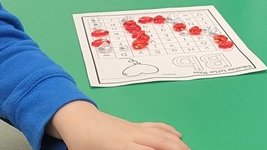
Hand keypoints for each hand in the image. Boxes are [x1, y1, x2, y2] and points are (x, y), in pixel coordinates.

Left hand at [49, 101, 187, 149]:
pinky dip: (169, 131)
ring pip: (161, 133)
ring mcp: (134, 128)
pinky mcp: (133, 124)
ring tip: (189, 149)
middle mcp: (131, 136)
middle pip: (161, 142)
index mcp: (121, 146)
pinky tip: (177, 135)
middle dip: (179, 149)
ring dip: (178, 142)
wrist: (77, 120)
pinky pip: (155, 126)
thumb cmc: (81, 143)